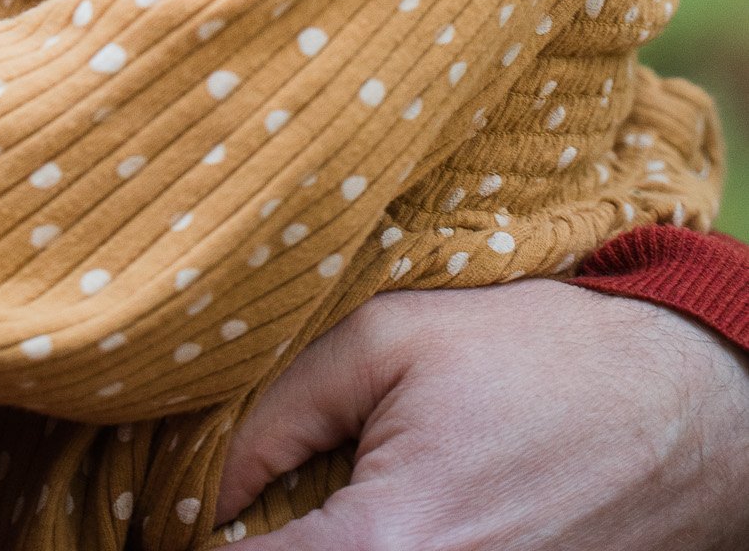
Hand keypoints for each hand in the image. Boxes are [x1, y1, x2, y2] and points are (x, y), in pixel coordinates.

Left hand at [217, 283, 748, 549]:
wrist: (679, 405)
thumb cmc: (537, 357)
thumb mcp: (390, 338)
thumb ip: (279, 408)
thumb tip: (207, 483)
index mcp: (385, 547)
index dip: (202, 540)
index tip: (188, 510)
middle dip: (263, 542)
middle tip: (246, 505)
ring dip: (315, 545)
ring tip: (304, 506)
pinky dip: (373, 549)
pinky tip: (366, 517)